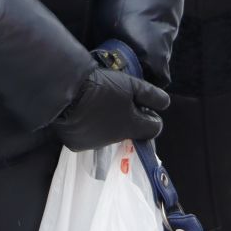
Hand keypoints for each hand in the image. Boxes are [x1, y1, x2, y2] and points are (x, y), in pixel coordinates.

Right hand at [49, 66, 168, 149]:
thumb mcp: (130, 85)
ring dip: (107, 124)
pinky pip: (88, 137)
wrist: (64, 93)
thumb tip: (165, 105)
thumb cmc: (101, 87)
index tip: (141, 105)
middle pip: (129, 132)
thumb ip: (151, 96)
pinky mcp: (77, 145)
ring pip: (108, 135)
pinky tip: (82, 113)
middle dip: (127, 119)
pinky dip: (88, 128)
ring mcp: (95, 145)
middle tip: (116, 100)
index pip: (153, 129)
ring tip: (97, 105)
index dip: (150, 116)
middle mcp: (115, 141)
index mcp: (131, 127)